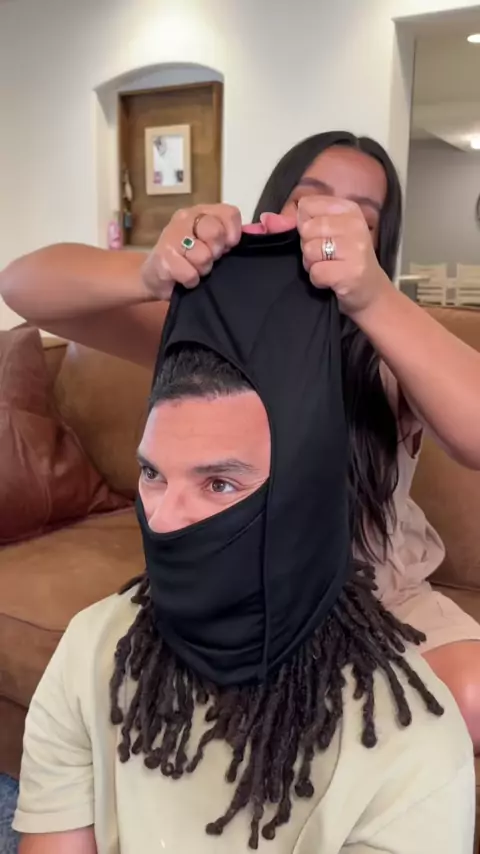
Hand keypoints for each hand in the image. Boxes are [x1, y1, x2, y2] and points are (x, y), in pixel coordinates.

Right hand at [141, 204, 241, 300]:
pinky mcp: (163, 257)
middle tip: (208, 259)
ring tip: (194, 268)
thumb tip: (246, 237)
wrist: (155, 276)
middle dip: (216, 252)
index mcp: (202, 211)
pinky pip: (190, 274)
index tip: (227, 247)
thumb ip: (228, 237)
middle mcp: (185, 217)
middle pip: (215, 232)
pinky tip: (184, 278)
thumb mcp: (211, 244)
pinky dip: (191, 281)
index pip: (229, 214)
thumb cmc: (188, 259)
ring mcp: (172, 235)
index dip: (233, 235)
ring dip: (203, 269)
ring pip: (203, 256)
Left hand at [297, 196, 389, 316]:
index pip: (306, 205)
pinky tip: (332, 281)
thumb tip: (265, 219)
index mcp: (347, 208)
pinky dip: (318, 280)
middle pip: (306, 228)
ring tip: (330, 268)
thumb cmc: (345, 262)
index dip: (304, 225)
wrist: (370, 293)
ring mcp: (355, 247)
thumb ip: (296, 224)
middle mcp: (354, 223)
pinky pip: (316, 272)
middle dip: (308, 248)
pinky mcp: (351, 271)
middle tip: (326, 257)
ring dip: (313, 265)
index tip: (320, 237)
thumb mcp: (326, 235)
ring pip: (309, 250)